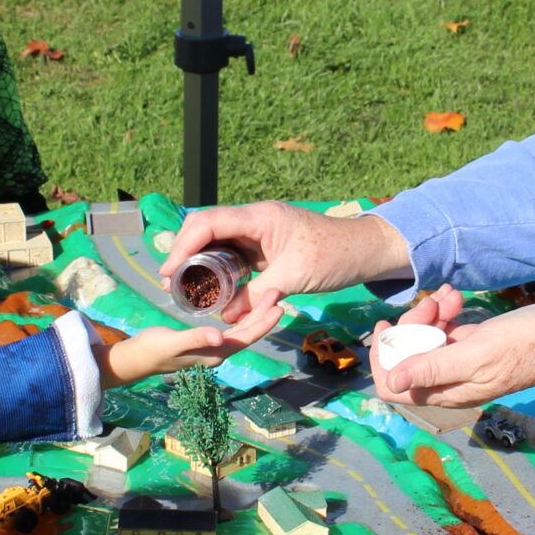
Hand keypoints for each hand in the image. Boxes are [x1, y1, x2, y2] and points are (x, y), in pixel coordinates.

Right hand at [102, 299, 288, 385]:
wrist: (137, 359)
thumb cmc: (153, 350)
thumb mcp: (173, 342)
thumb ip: (195, 338)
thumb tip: (219, 336)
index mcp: (216, 352)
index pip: (247, 337)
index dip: (264, 322)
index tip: (278, 304)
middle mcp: (219, 351)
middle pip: (248, 332)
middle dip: (264, 314)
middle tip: (276, 291)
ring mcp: (212, 346)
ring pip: (241, 329)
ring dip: (255, 313)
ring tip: (265, 293)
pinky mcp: (205, 339)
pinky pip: (230, 326)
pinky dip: (239, 313)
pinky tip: (241, 300)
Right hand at [160, 202, 410, 321]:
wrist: (364, 251)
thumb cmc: (333, 257)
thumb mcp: (293, 278)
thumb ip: (257, 295)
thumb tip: (227, 316)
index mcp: (260, 217)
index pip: (209, 223)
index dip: (184, 245)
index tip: (171, 271)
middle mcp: (255, 220)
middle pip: (207, 229)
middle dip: (186, 253)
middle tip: (172, 282)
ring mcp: (260, 233)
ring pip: (219, 243)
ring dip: (201, 262)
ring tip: (185, 287)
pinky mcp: (266, 247)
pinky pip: (235, 256)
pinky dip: (221, 271)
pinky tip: (213, 289)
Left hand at [375, 298, 534, 408]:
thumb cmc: (525, 346)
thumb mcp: (476, 355)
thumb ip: (433, 368)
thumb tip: (391, 382)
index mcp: (445, 391)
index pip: (393, 385)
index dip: (384, 356)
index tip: (388, 327)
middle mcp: (448, 380)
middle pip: (407, 355)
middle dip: (412, 325)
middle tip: (431, 304)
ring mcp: (459, 362)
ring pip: (425, 338)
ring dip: (431, 313)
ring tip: (451, 295)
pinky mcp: (470, 344)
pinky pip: (444, 328)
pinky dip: (445, 310)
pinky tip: (456, 295)